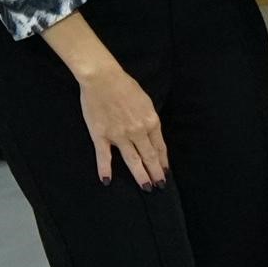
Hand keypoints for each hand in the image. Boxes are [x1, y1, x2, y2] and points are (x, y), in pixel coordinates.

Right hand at [76, 64, 169, 186]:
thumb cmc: (125, 86)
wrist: (102, 79)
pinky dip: (105, 169)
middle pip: (149, 156)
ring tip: (147, 187)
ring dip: (140, 175)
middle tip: (160, 185)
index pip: (160, 147)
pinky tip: (107, 181)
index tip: (166, 172)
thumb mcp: (146, 102)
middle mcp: (138, 131)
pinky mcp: (101, 135)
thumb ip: (148, 120)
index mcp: (151, 122)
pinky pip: (104, 156)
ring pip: (132, 160)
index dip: (163, 161)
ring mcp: (119, 135)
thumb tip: (150, 134)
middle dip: (156, 172)